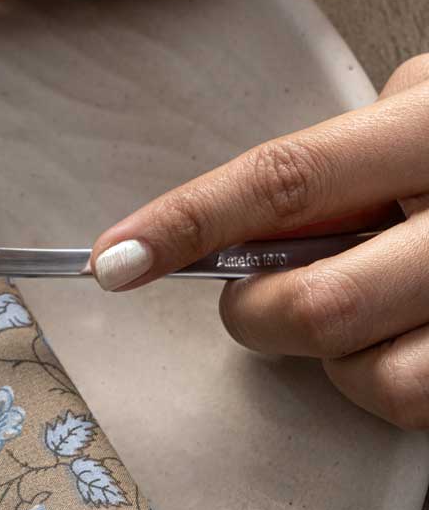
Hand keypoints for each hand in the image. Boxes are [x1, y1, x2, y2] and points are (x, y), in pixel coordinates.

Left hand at [89, 56, 428, 428]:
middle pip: (314, 305)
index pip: (285, 180)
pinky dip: (382, 385)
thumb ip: (346, 152)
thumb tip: (238, 218)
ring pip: (369, 377)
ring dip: (330, 359)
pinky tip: (402, 338)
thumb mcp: (427, 105)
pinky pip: (416, 405)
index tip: (113, 261)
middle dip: (256, 313)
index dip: (187, 222)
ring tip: (360, 311)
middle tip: (259, 293)